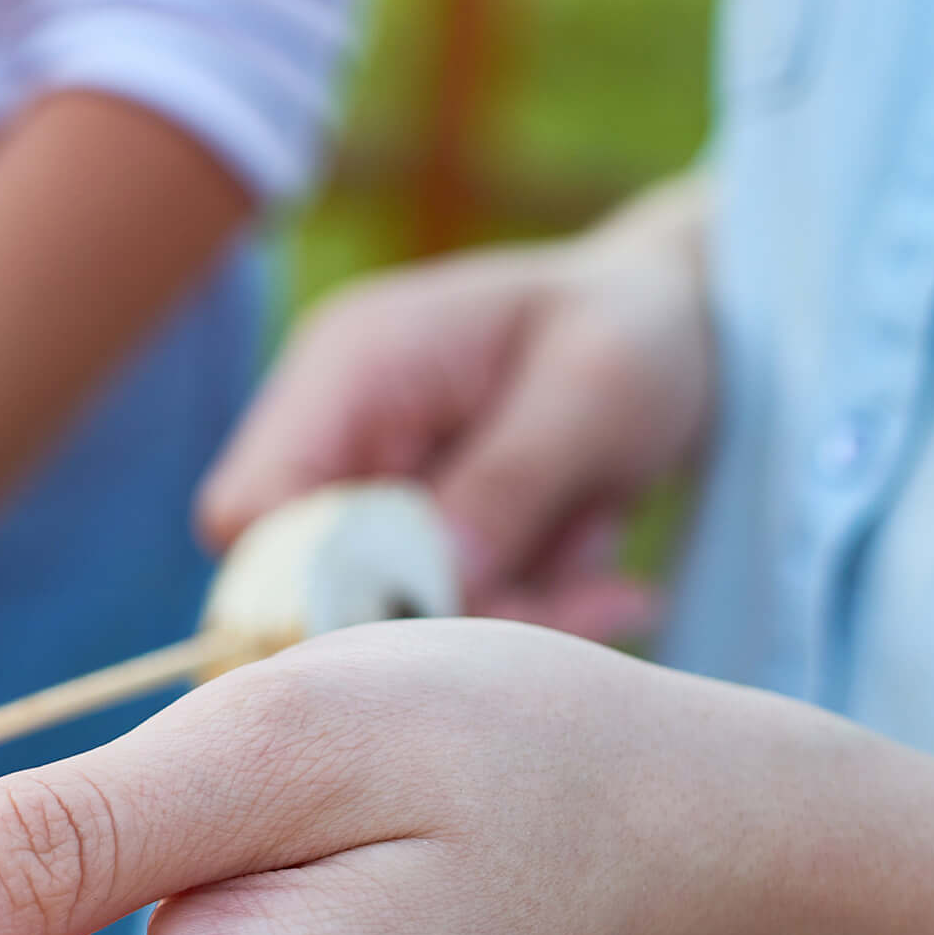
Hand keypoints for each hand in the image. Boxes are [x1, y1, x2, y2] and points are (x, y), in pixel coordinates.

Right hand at [198, 181, 715, 639]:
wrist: (686, 317)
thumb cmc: (639, 323)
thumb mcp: (597, 388)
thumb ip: (511, 481)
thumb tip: (440, 585)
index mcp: (348, 367)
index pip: (247, 511)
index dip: (304, 586)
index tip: (426, 611)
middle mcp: (338, 432)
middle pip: (316, 581)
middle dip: (437, 614)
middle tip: (561, 605)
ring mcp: (377, 486)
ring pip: (390, 613)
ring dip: (503, 616)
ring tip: (609, 580)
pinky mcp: (422, 532)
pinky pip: (446, 610)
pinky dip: (528, 612)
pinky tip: (609, 581)